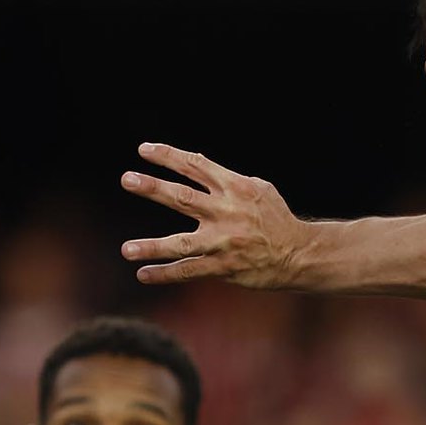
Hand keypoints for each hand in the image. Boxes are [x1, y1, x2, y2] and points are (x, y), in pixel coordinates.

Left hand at [120, 144, 309, 287]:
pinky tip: (143, 274)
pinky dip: (166, 274)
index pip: (196, 165)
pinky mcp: (225, 267)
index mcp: (235, 187)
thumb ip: (229, 180)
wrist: (299, 253)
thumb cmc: (276, 218)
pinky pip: (190, 271)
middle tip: (127, 179)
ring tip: (126, 249)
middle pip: (184, 197)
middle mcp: (227, 212)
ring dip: (153, 247)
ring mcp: (224, 241)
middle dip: (154, 188)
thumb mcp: (260, 189)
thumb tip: (200, 168)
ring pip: (183, 244)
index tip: (143, 150)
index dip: (168, 156)